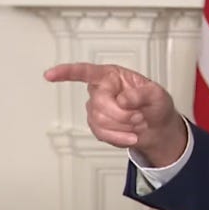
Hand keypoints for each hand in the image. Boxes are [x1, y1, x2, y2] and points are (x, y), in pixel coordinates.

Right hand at [44, 63, 186, 166]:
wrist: (158, 128)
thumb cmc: (156, 105)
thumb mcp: (158, 94)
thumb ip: (143, 93)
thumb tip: (123, 99)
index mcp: (113, 76)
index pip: (86, 72)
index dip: (67, 72)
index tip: (50, 74)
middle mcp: (101, 90)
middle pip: (98, 103)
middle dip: (122, 114)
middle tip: (139, 117)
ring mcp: (97, 108)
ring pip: (99, 120)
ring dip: (123, 126)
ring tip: (138, 123)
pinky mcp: (97, 125)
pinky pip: (101, 133)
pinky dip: (119, 137)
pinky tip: (130, 136)